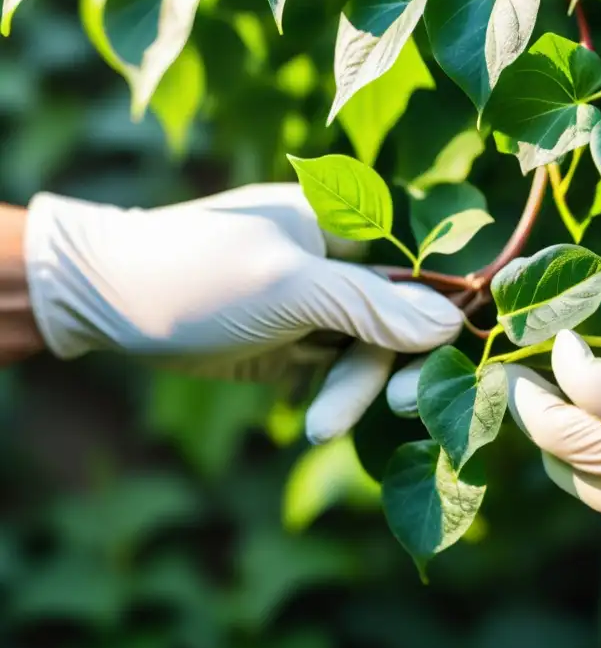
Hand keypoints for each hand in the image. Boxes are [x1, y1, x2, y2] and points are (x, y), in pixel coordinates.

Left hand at [24, 184, 461, 440]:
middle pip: (400, 317)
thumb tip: (452, 323)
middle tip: (396, 407)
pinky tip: (316, 419)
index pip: (420, 266)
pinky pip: (339, 369)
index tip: (439, 365)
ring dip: (353, 389)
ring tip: (318, 428)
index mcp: (344, 219)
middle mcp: (338, 258)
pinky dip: (336, 395)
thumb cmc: (193, 275)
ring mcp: (317, 299)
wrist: (100, 301)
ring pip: (371, 350)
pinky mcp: (296, 337)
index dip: (439, 316)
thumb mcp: (287, 287)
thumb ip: (372, 304)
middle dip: (390, 364)